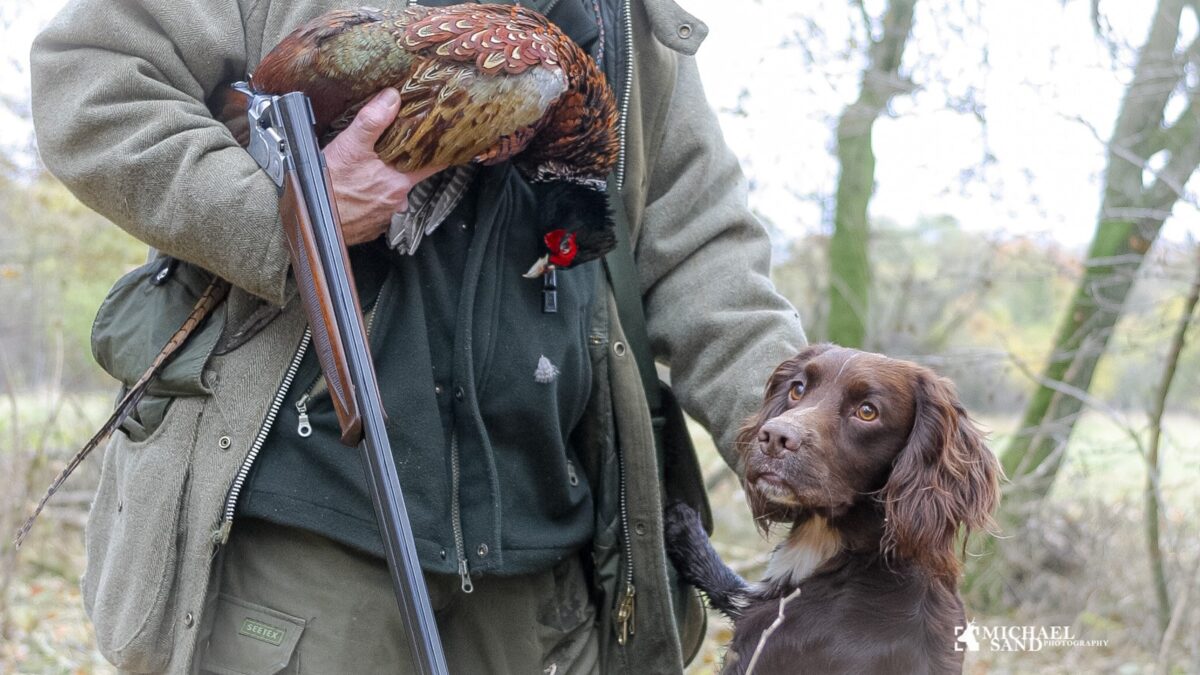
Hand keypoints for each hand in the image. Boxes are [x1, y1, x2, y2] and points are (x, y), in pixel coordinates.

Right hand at [324, 88, 441, 244]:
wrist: (308, 221)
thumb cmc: (329, 187)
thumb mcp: (350, 146)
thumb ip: (373, 121)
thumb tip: (392, 98)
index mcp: (399, 182)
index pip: (432, 165)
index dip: (440, 152)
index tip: (447, 142)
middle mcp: (396, 202)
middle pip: (409, 177)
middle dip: (404, 164)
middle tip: (394, 149)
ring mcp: (383, 217)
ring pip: (392, 194)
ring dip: (384, 183)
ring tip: (369, 170)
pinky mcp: (368, 227)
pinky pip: (376, 209)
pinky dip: (371, 200)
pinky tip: (358, 191)